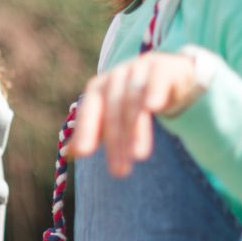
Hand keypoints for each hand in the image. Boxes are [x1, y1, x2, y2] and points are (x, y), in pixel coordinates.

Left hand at [70, 51, 204, 176]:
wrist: (171, 73)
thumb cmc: (134, 99)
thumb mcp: (112, 115)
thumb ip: (92, 132)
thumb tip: (69, 153)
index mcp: (99, 88)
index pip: (89, 110)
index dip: (85, 131)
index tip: (82, 154)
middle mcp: (117, 76)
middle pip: (113, 111)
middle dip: (115, 142)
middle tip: (119, 172)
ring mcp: (140, 69)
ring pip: (135, 101)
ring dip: (136, 129)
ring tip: (139, 156)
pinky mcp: (164, 68)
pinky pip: (157, 80)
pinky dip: (154, 92)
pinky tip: (153, 107)